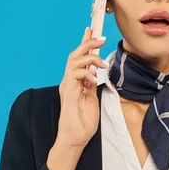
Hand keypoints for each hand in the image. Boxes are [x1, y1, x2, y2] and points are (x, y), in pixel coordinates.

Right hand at [56, 27, 107, 149]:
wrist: (74, 139)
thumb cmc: (82, 123)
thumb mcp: (91, 100)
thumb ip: (91, 86)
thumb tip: (96, 74)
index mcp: (74, 82)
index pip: (78, 58)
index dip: (84, 43)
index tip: (91, 30)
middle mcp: (68, 81)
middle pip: (74, 55)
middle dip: (88, 43)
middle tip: (101, 38)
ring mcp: (67, 86)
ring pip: (74, 61)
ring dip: (89, 57)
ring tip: (101, 62)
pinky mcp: (68, 93)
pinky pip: (75, 75)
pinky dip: (86, 73)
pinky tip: (93, 79)